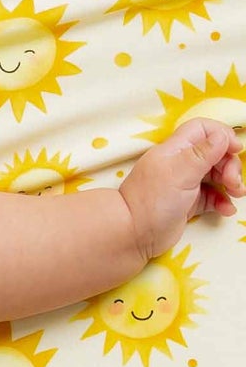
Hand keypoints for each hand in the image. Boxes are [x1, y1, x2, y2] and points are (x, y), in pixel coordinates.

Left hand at [120, 117, 243, 260]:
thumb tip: (222, 135)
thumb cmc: (152, 201)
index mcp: (175, 150)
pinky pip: (212, 197)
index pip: (202, 130)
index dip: (222, 135)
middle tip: (233, 182)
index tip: (235, 150)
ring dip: (230, 183)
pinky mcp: (188, 204)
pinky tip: (226, 210)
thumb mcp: (180, 172)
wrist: (132, 236)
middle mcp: (180, 164)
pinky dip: (222, 201)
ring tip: (236, 195)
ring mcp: (184, 185)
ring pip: (216, 175)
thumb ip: (203, 153)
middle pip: (214, 153)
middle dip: (229, 165)